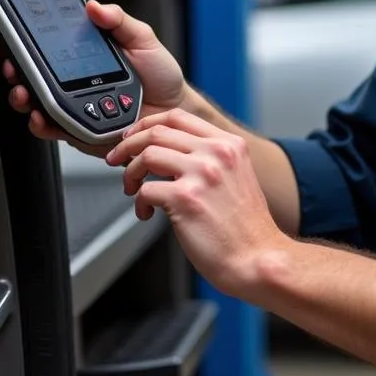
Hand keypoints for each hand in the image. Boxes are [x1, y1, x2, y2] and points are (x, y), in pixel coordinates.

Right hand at [0, 0, 186, 154]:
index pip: (41, 43)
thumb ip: (119, 22)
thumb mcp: (142, 39)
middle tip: (11, 63)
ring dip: (21, 95)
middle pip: (28, 72)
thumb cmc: (160, 74)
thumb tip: (95, 6)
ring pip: (33, 101)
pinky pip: (51, 128)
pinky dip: (42, 123)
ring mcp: (71, 104)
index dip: (15, 38)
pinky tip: (42, 116)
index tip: (1, 31)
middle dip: (11, 66)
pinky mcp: (76, 128)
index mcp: (81, 53)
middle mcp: (70, 79)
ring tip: (23, 90)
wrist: (173, 109)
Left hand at [107, 108, 287, 295]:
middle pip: (157, 132)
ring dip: (130, 173)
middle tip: (117, 159)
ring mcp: (201, 174)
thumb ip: (211, 158)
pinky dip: (139, 203)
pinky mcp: (185, 199)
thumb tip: (170, 153)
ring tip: (132, 189)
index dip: (147, 124)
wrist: (257, 258)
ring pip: (146, 155)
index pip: (178, 117)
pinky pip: (145, 190)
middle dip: (128, 145)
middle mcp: (216, 153)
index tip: (134, 136)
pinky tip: (146, 214)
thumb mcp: (237, 176)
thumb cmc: (245, 227)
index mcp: (229, 144)